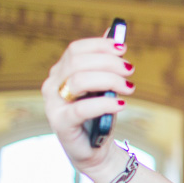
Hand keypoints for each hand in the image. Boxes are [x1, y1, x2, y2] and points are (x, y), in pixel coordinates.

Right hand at [41, 36, 135, 182]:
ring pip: (79, 80)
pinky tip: (121, 104)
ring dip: (110, 80)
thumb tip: (115, 32)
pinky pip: (81, 109)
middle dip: (109, 62)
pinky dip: (104, 104)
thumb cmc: (100, 115)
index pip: (76, 49)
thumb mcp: (105, 86)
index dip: (100, 45)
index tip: (124, 49)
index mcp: (61, 71)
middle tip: (130, 71)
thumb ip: (105, 62)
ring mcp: (53, 104)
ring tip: (129, 88)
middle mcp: (52, 84)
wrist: (96, 150)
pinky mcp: (60, 122)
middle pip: (78, 61)